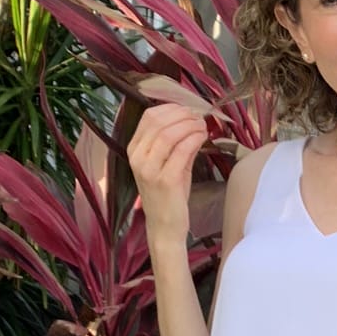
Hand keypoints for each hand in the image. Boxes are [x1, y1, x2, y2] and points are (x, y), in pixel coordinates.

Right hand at [127, 102, 207, 243]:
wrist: (164, 227)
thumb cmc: (168, 195)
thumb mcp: (169, 164)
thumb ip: (176, 142)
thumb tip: (192, 120)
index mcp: (134, 150)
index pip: (149, 117)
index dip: (172, 108)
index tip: (189, 111)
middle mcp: (137, 158)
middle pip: (159, 121)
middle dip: (183, 115)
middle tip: (200, 118)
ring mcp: (149, 169)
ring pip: (169, 133)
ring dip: (190, 125)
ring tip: (203, 127)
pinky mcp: (165, 180)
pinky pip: (181, 150)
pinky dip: (194, 139)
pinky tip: (202, 137)